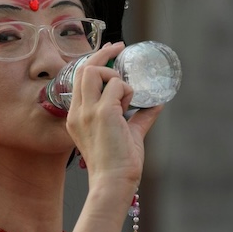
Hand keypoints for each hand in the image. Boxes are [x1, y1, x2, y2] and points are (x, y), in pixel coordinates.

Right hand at [66, 43, 161, 193]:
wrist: (113, 182)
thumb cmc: (119, 164)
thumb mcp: (128, 134)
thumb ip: (139, 118)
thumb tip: (156, 104)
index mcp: (76, 116)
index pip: (79, 78)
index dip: (95, 61)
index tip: (111, 52)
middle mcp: (78, 111)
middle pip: (84, 68)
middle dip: (104, 54)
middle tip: (121, 49)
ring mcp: (88, 111)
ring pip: (97, 71)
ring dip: (116, 78)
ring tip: (126, 99)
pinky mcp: (103, 113)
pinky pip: (117, 86)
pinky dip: (127, 90)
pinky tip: (129, 106)